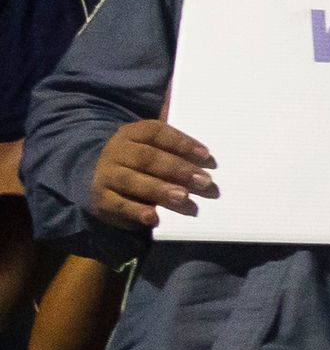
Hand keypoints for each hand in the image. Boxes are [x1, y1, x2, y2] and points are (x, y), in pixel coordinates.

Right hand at [92, 120, 217, 228]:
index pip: (156, 132)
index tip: (206, 154)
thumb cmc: (141, 165)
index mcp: (132, 134)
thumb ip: (175, 147)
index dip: (181, 142)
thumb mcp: (153, 150)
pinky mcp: (102, 198)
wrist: (102, 183)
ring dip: (159, 189)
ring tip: (184, 197)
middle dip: (177, 169)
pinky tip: (153, 217)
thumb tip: (206, 154)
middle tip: (204, 181)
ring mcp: (106, 175)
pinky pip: (119, 205)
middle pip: (147, 157)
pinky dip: (137, 211)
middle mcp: (116, 151)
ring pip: (132, 181)